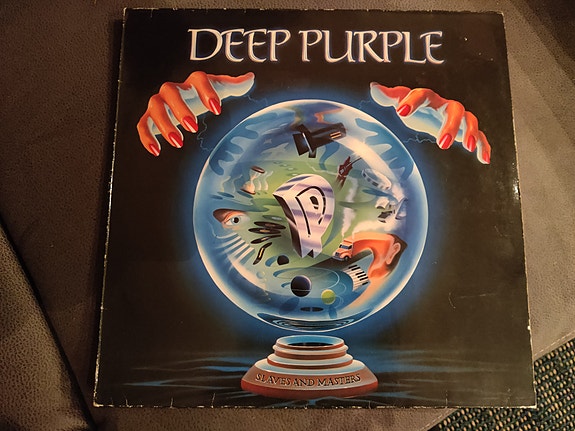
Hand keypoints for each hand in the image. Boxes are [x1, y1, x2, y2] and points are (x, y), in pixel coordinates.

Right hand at [137, 72, 254, 155]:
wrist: (184, 102)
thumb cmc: (203, 96)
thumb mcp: (220, 91)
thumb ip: (234, 85)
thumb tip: (250, 78)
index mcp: (192, 83)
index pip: (198, 79)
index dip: (207, 92)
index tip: (218, 109)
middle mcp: (173, 90)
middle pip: (171, 91)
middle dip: (181, 108)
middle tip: (193, 126)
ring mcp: (159, 103)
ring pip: (155, 107)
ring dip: (165, 123)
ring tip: (178, 141)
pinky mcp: (150, 119)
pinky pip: (143, 125)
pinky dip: (147, 137)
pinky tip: (156, 151)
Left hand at [370, 83, 490, 163]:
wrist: (430, 113)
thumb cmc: (414, 108)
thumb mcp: (400, 102)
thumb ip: (389, 96)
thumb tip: (374, 86)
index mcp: (428, 98)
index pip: (422, 94)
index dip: (412, 102)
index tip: (400, 112)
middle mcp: (446, 105)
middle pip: (454, 109)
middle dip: (450, 125)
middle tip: (442, 143)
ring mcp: (459, 117)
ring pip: (470, 120)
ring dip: (471, 133)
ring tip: (468, 148)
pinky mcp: (466, 131)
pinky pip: (480, 136)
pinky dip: (484, 147)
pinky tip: (484, 159)